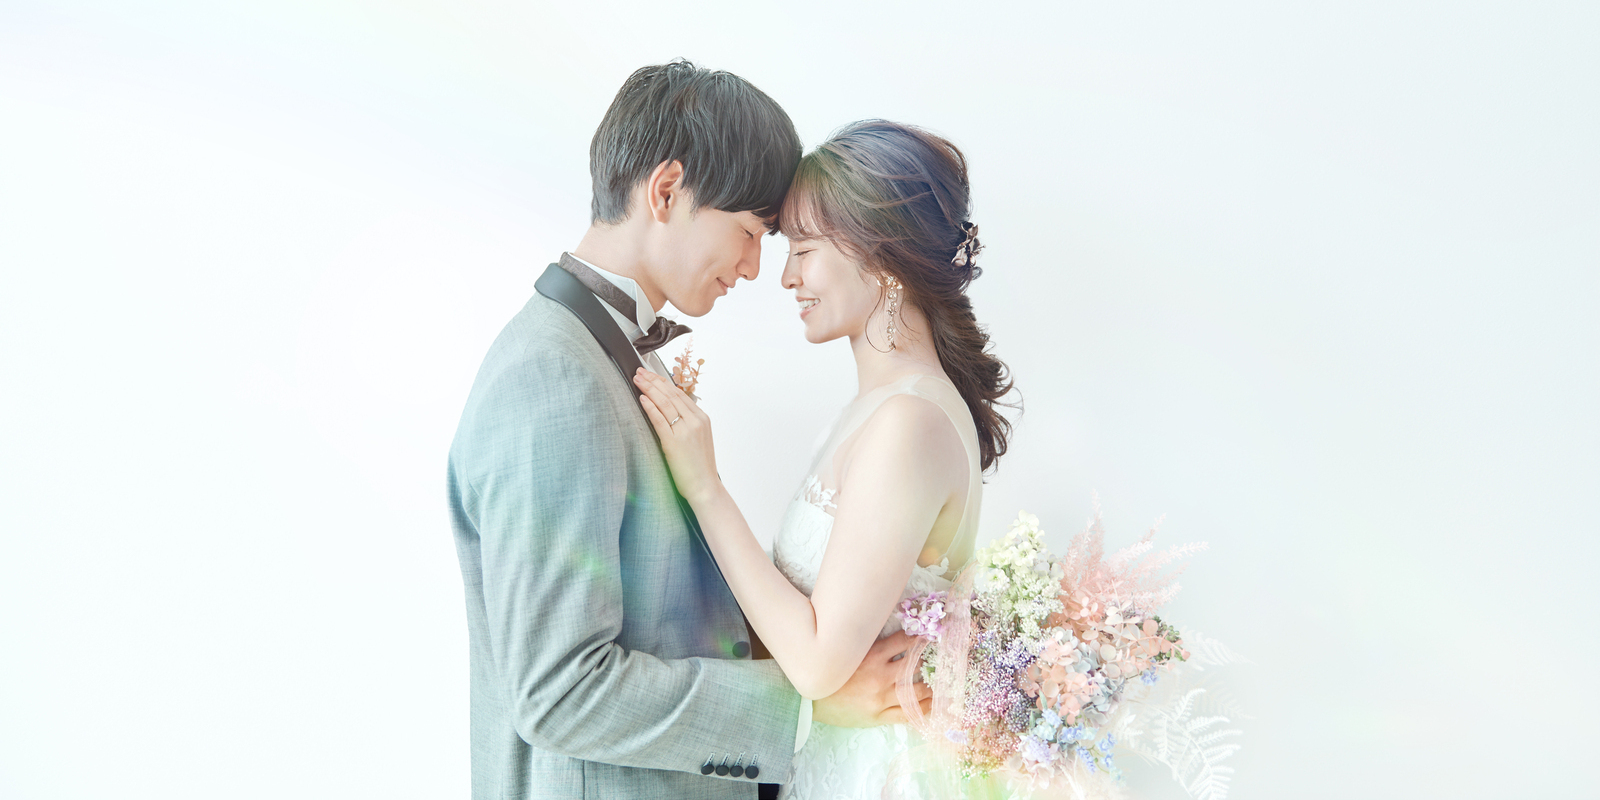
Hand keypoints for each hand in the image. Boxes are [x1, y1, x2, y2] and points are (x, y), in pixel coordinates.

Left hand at [633, 368, 719, 504]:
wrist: (705, 487)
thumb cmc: (700, 468)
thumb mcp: (698, 440)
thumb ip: (687, 424)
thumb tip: (670, 414)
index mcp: (702, 419)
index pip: (680, 394)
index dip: (663, 382)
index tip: (651, 375)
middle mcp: (696, 421)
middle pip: (671, 394)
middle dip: (653, 381)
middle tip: (639, 372)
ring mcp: (686, 430)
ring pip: (665, 403)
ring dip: (649, 389)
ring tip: (637, 380)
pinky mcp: (675, 442)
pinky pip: (660, 420)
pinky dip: (650, 407)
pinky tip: (642, 398)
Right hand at [812, 631, 933, 727]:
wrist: (809, 700)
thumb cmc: (829, 672)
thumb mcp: (848, 651)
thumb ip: (868, 642)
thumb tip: (888, 629)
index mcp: (871, 656)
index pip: (905, 641)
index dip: (920, 637)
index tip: (932, 633)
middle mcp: (879, 677)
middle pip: (915, 666)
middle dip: (928, 661)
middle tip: (941, 657)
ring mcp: (880, 699)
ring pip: (915, 692)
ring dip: (930, 686)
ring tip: (939, 682)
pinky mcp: (877, 716)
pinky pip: (906, 715)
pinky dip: (922, 709)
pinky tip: (931, 705)